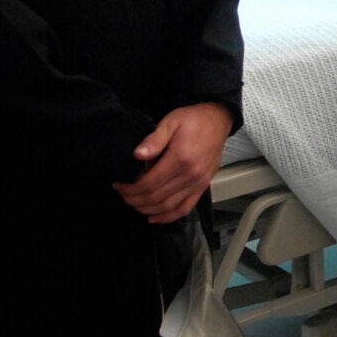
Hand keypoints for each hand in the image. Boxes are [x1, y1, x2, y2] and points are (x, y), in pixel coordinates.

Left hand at [113, 102, 232, 224]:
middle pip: (156, 198)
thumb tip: (137, 155)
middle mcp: (190, 175)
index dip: (131, 189)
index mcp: (180, 159)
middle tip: (123, 194)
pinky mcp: (203, 187)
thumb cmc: (193, 120)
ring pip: (168, 207)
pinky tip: (154, 217)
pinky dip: (168, 217)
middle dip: (135, 200)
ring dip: (148, 209)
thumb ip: (154, 139)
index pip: (149, 184)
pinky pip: (185, 208)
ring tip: (134, 203)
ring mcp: (198, 184)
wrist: (218, 120)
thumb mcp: (171, 121)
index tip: (118, 185)